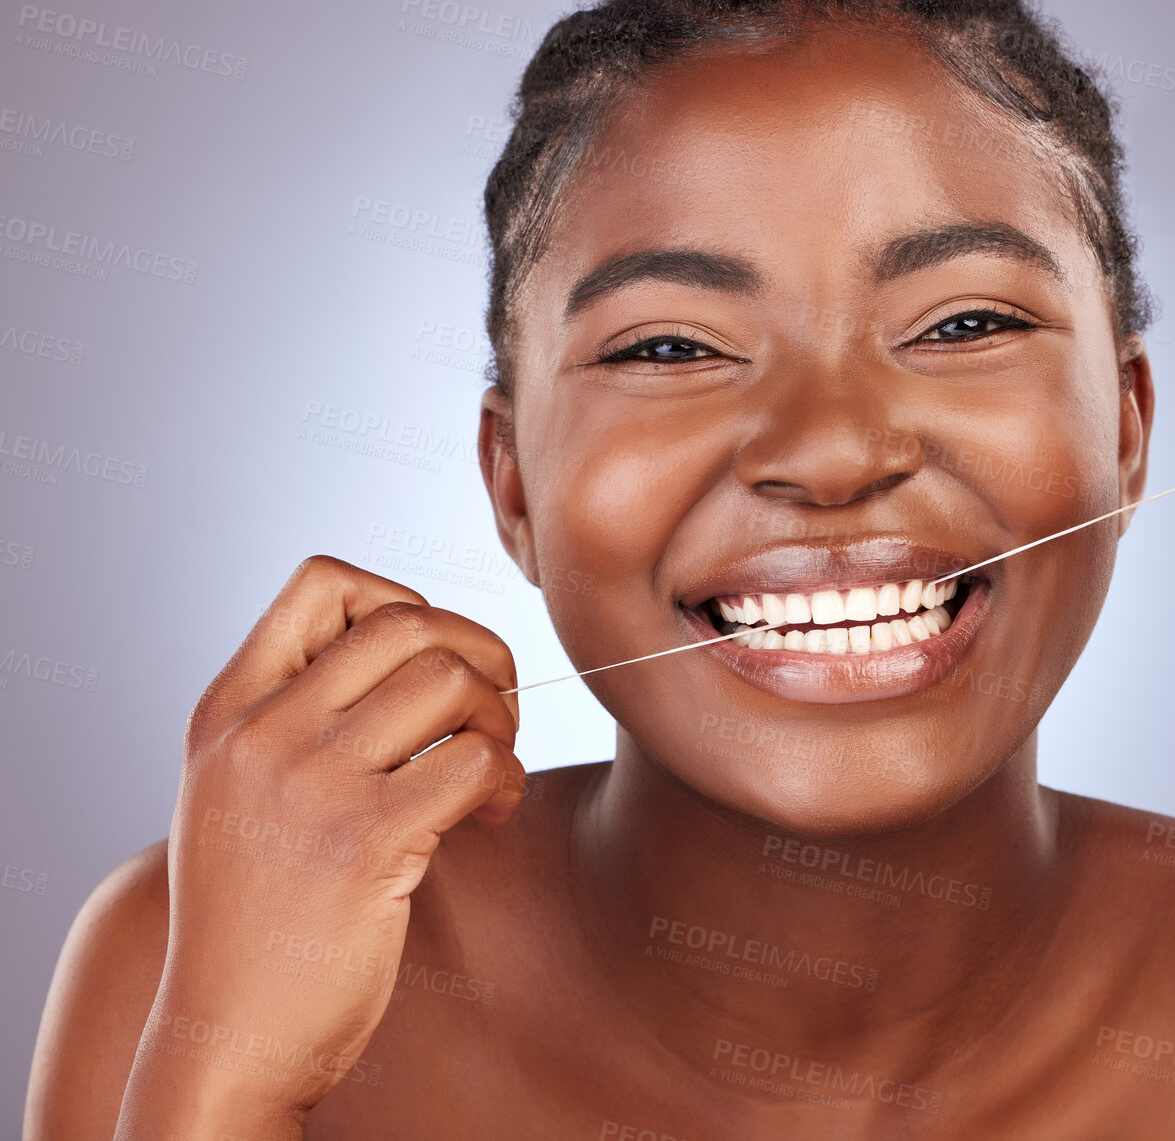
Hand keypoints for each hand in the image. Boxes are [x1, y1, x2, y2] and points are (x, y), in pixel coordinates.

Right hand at [119, 556, 524, 1132]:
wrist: (231, 1032)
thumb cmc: (261, 911)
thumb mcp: (244, 791)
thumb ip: (303, 716)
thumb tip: (431, 651)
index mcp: (228, 708)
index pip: (323, 583)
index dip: (405, 602)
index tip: (428, 667)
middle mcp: (260, 732)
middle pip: (410, 622)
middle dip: (482, 657)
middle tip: (491, 717)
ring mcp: (310, 782)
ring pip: (451, 681)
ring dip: (500, 721)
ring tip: (490, 772)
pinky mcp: (364, 841)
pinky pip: (474, 764)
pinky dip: (506, 782)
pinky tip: (491, 817)